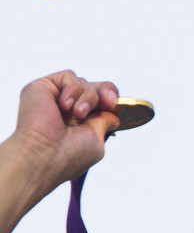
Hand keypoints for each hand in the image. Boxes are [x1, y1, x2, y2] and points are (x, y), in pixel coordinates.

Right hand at [8, 70, 120, 194]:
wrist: (43, 156)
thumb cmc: (68, 155)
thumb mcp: (96, 138)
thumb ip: (104, 122)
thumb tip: (113, 114)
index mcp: (79, 122)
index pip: (101, 101)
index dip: (111, 98)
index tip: (112, 106)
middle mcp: (65, 109)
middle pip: (94, 87)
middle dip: (105, 92)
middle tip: (107, 103)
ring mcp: (53, 98)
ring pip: (83, 82)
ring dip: (87, 98)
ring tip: (78, 114)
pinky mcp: (40, 87)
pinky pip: (67, 76)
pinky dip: (73, 88)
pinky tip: (65, 106)